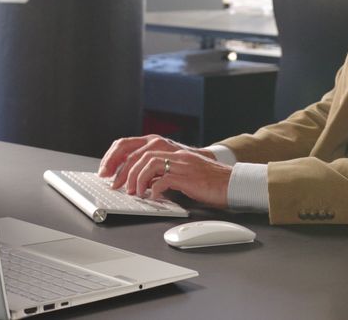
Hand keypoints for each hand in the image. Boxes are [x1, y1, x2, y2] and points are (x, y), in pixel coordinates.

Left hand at [97, 135, 228, 208]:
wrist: (234, 184)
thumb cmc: (212, 184)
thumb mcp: (185, 175)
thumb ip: (167, 175)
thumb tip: (147, 184)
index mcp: (175, 153)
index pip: (141, 149)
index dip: (123, 161)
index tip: (113, 174)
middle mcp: (177, 154)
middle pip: (141, 155)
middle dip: (125, 171)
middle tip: (118, 186)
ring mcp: (183, 163)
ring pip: (149, 163)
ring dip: (137, 179)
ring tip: (134, 193)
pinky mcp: (189, 176)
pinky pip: (164, 179)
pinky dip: (154, 189)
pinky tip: (154, 197)